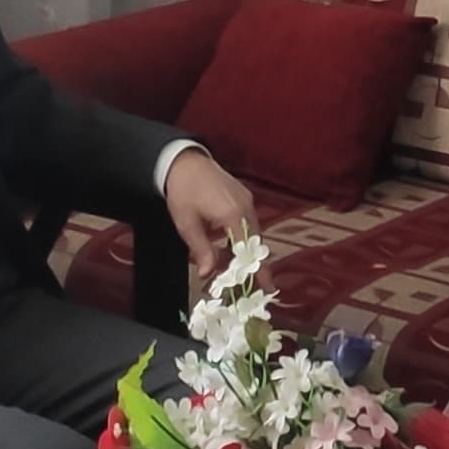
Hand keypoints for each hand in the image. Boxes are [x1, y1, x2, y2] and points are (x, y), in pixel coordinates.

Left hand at [162, 147, 257, 287]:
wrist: (183, 161)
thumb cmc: (182, 191)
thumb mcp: (187, 224)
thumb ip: (201, 249)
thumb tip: (208, 274)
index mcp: (234, 214)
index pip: (249, 250)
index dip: (257, 271)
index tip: (265, 287)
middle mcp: (246, 207)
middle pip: (255, 243)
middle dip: (255, 266)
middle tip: (256, 287)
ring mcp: (247, 201)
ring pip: (253, 234)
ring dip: (247, 253)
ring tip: (241, 271)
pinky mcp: (244, 197)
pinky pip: (249, 223)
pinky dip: (244, 239)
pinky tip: (234, 249)